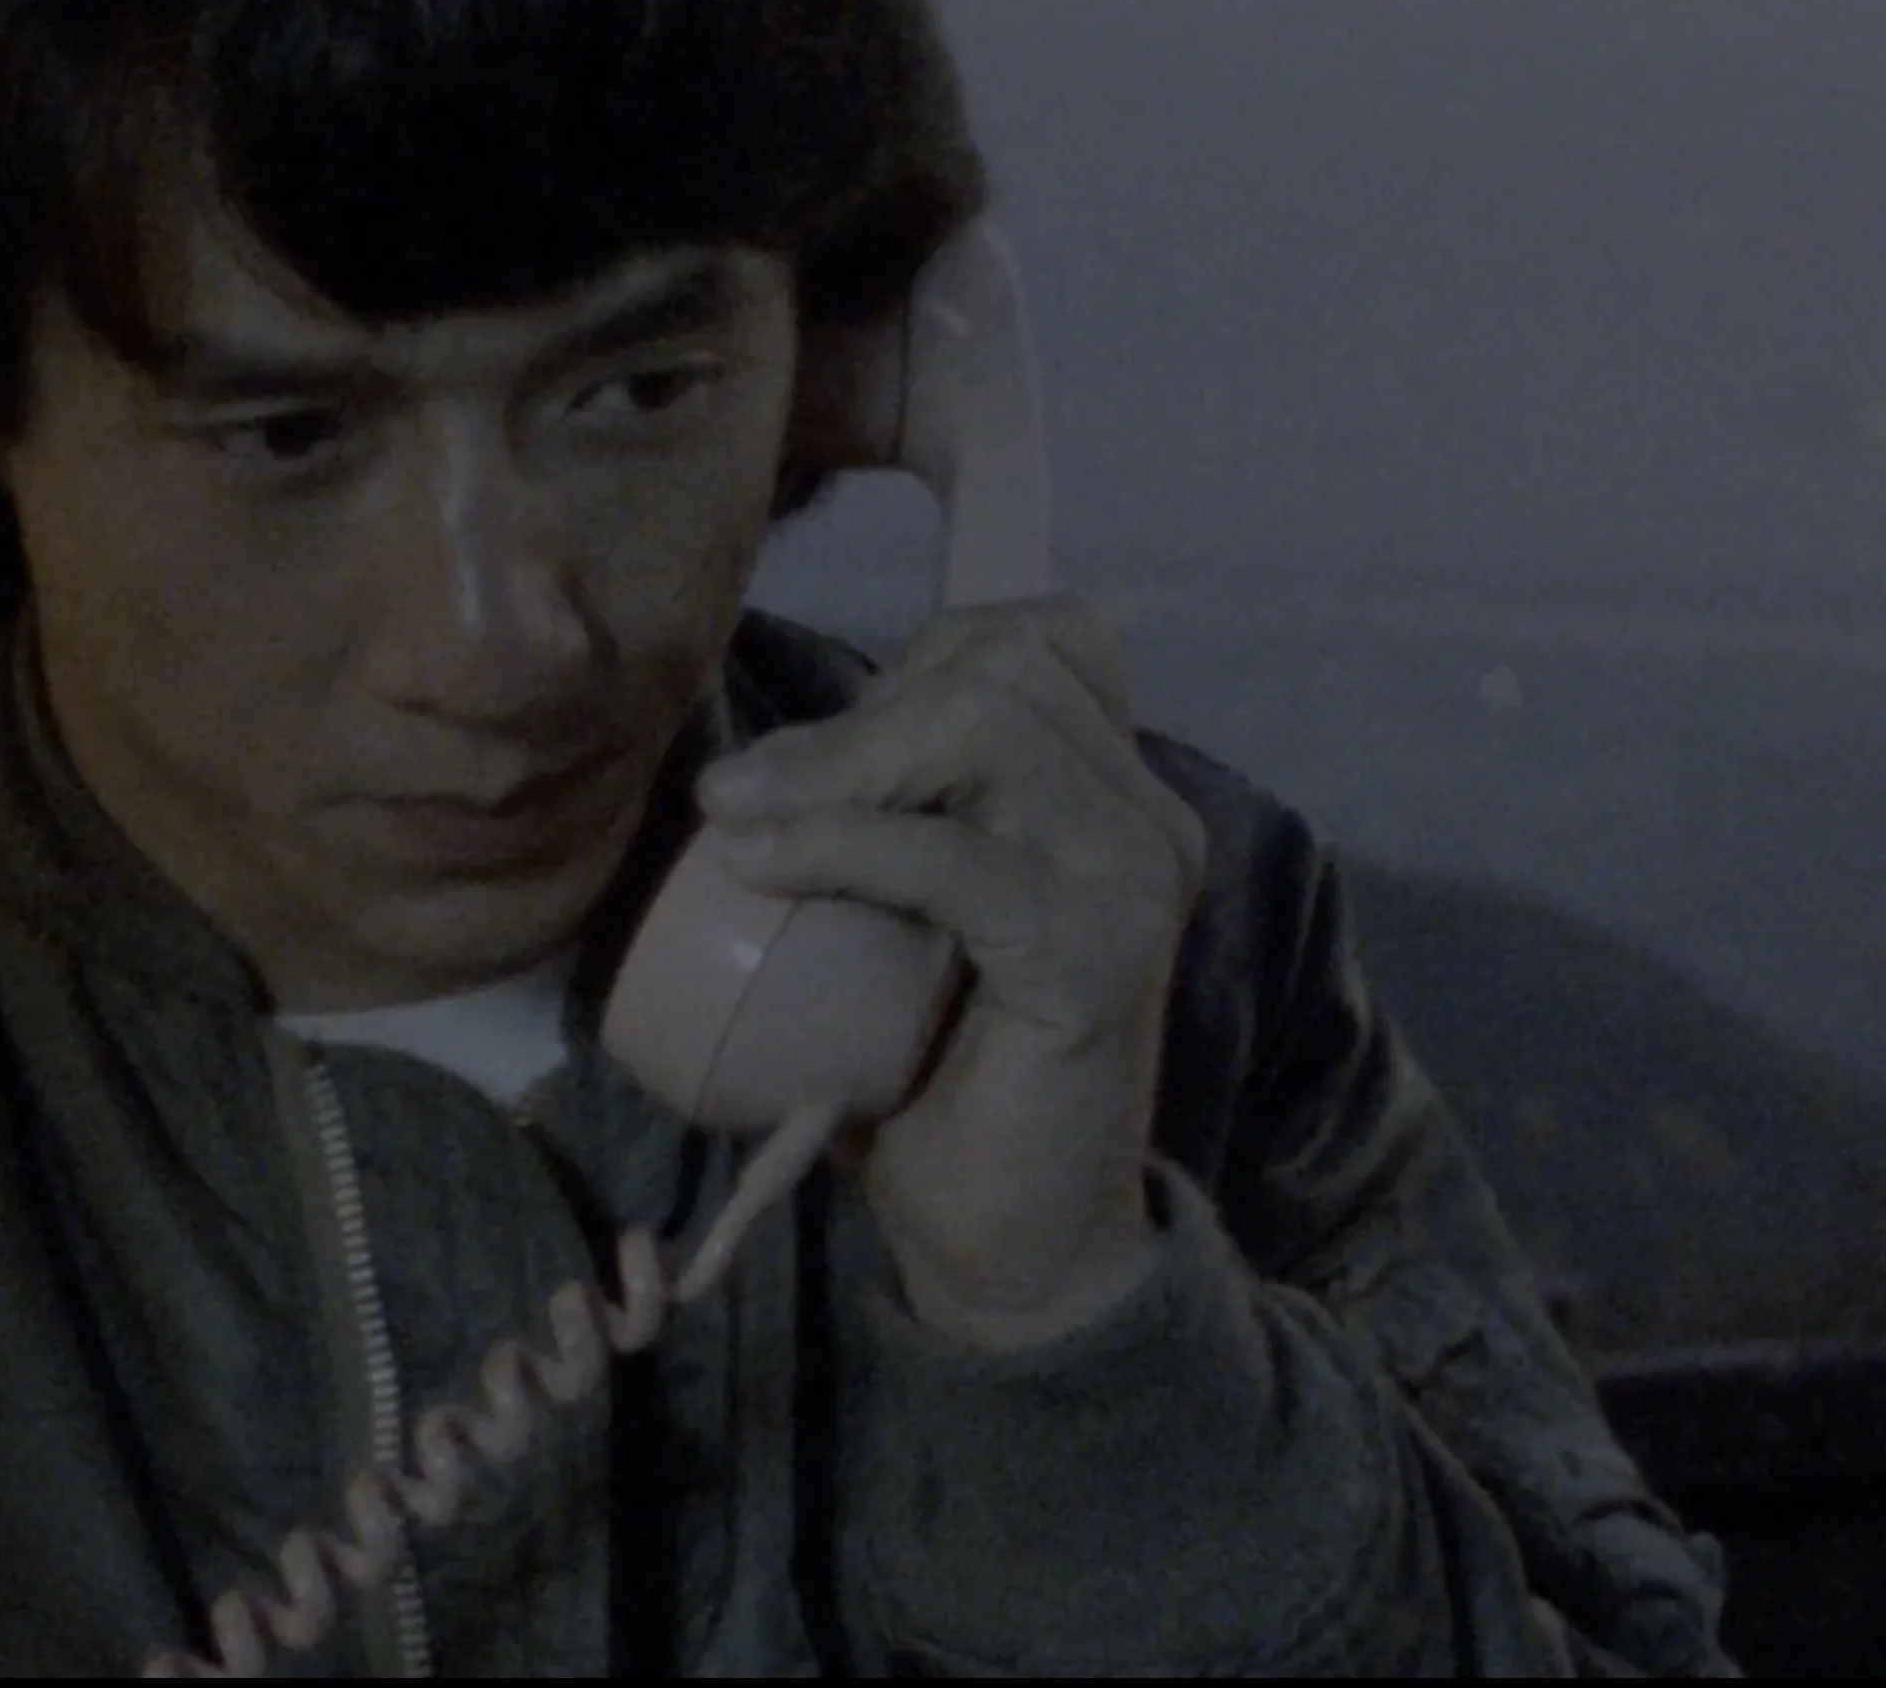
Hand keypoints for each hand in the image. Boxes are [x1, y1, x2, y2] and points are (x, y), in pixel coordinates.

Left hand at [685, 597, 1214, 1347]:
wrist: (1016, 1247)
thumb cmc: (937, 1085)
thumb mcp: (899, 924)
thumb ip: (876, 825)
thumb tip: (750, 764)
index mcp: (1115, 796)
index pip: (1033, 639)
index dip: (914, 666)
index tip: (816, 758)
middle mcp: (1146, 819)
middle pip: (1005, 664)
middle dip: (857, 715)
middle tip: (744, 792)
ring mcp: (1133, 879)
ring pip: (990, 725)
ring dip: (840, 764)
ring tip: (740, 820)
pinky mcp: (1098, 950)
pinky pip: (958, 857)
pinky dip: (843, 846)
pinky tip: (763, 868)